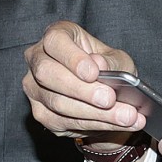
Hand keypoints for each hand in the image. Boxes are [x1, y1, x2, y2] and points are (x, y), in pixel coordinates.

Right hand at [22, 21, 141, 139]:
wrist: (105, 95)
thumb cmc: (109, 69)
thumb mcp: (119, 60)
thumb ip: (112, 62)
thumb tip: (99, 65)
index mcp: (57, 36)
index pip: (55, 41)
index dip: (73, 57)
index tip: (94, 73)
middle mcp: (38, 59)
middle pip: (48, 74)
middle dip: (82, 90)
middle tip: (109, 99)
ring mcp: (35, 88)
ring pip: (57, 103)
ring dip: (95, 113)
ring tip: (126, 117)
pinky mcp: (41, 113)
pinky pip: (63, 122)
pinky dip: (95, 125)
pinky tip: (118, 124)